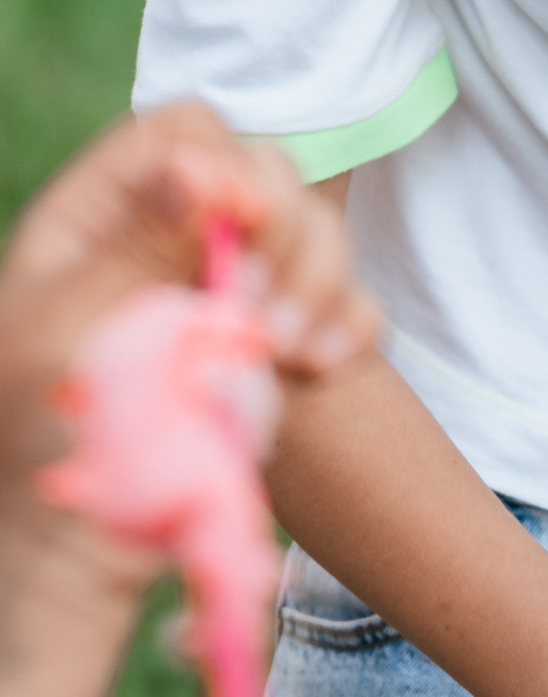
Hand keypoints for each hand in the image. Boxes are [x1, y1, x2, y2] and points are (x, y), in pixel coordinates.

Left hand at [1, 104, 376, 590]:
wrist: (75, 562)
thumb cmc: (46, 445)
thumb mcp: (70, 331)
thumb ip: (138, 242)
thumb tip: (200, 162)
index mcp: (97, 218)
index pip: (184, 134)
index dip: (227, 166)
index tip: (244, 229)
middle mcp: (171, 238)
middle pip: (266, 173)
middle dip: (283, 235)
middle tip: (263, 318)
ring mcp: (229, 288)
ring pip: (316, 231)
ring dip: (321, 282)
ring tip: (293, 354)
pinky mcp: (277, 342)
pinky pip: (347, 301)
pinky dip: (353, 320)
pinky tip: (325, 364)